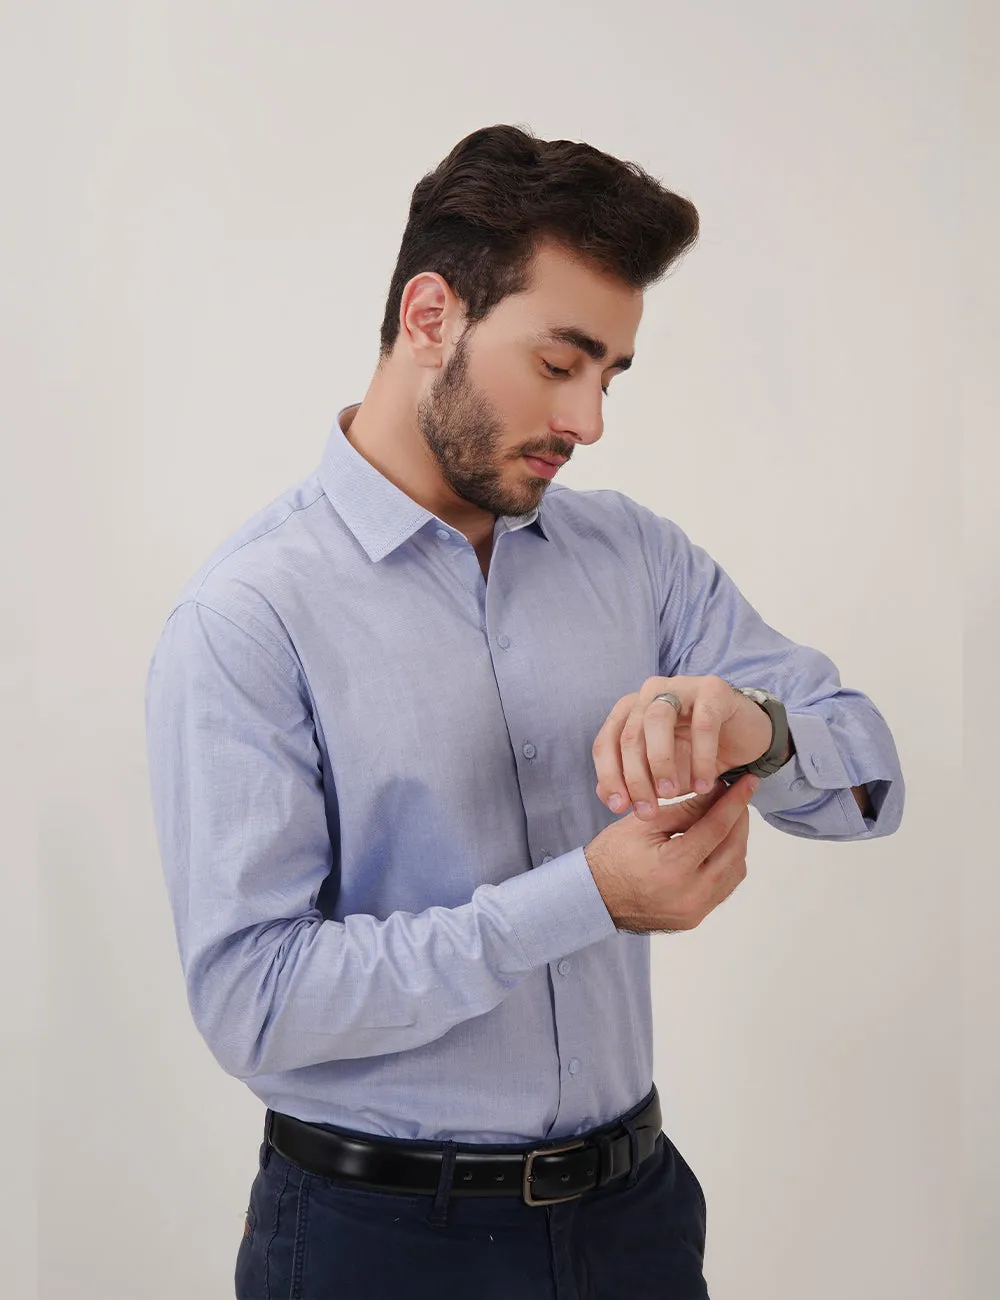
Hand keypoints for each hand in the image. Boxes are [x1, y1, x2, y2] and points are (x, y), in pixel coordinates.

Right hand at [583, 773, 758, 933]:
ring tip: (728, 819)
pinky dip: (727, 863)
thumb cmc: (612, 855)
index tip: (749, 782)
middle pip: (734, 849)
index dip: (736, 801)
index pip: (718, 827)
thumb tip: (717, 791)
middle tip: (737, 797)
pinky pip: (724, 887)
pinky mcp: (695, 918)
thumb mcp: (645, 823)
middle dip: (740, 819)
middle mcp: (690, 894)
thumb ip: (686, 808)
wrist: (593, 897)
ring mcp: (694, 910)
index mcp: (674, 867)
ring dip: (737, 842)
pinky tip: (718, 845)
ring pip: (735, 870)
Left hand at [592, 675, 772, 818]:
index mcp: (630, 710)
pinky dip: (700, 758)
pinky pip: (702, 724)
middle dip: (635, 778)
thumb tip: (605, 796)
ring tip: (670, 795)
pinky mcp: (713, 690)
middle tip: (647, 811)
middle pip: (630, 735)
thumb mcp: (661, 774)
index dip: (608, 776)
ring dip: (660, 763)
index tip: (618, 808)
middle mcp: (650, 693)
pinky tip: (703, 786)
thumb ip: (633, 781)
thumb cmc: (696, 754)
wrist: (744, 738)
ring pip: (656, 721)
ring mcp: (681, 686)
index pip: (607, 742)